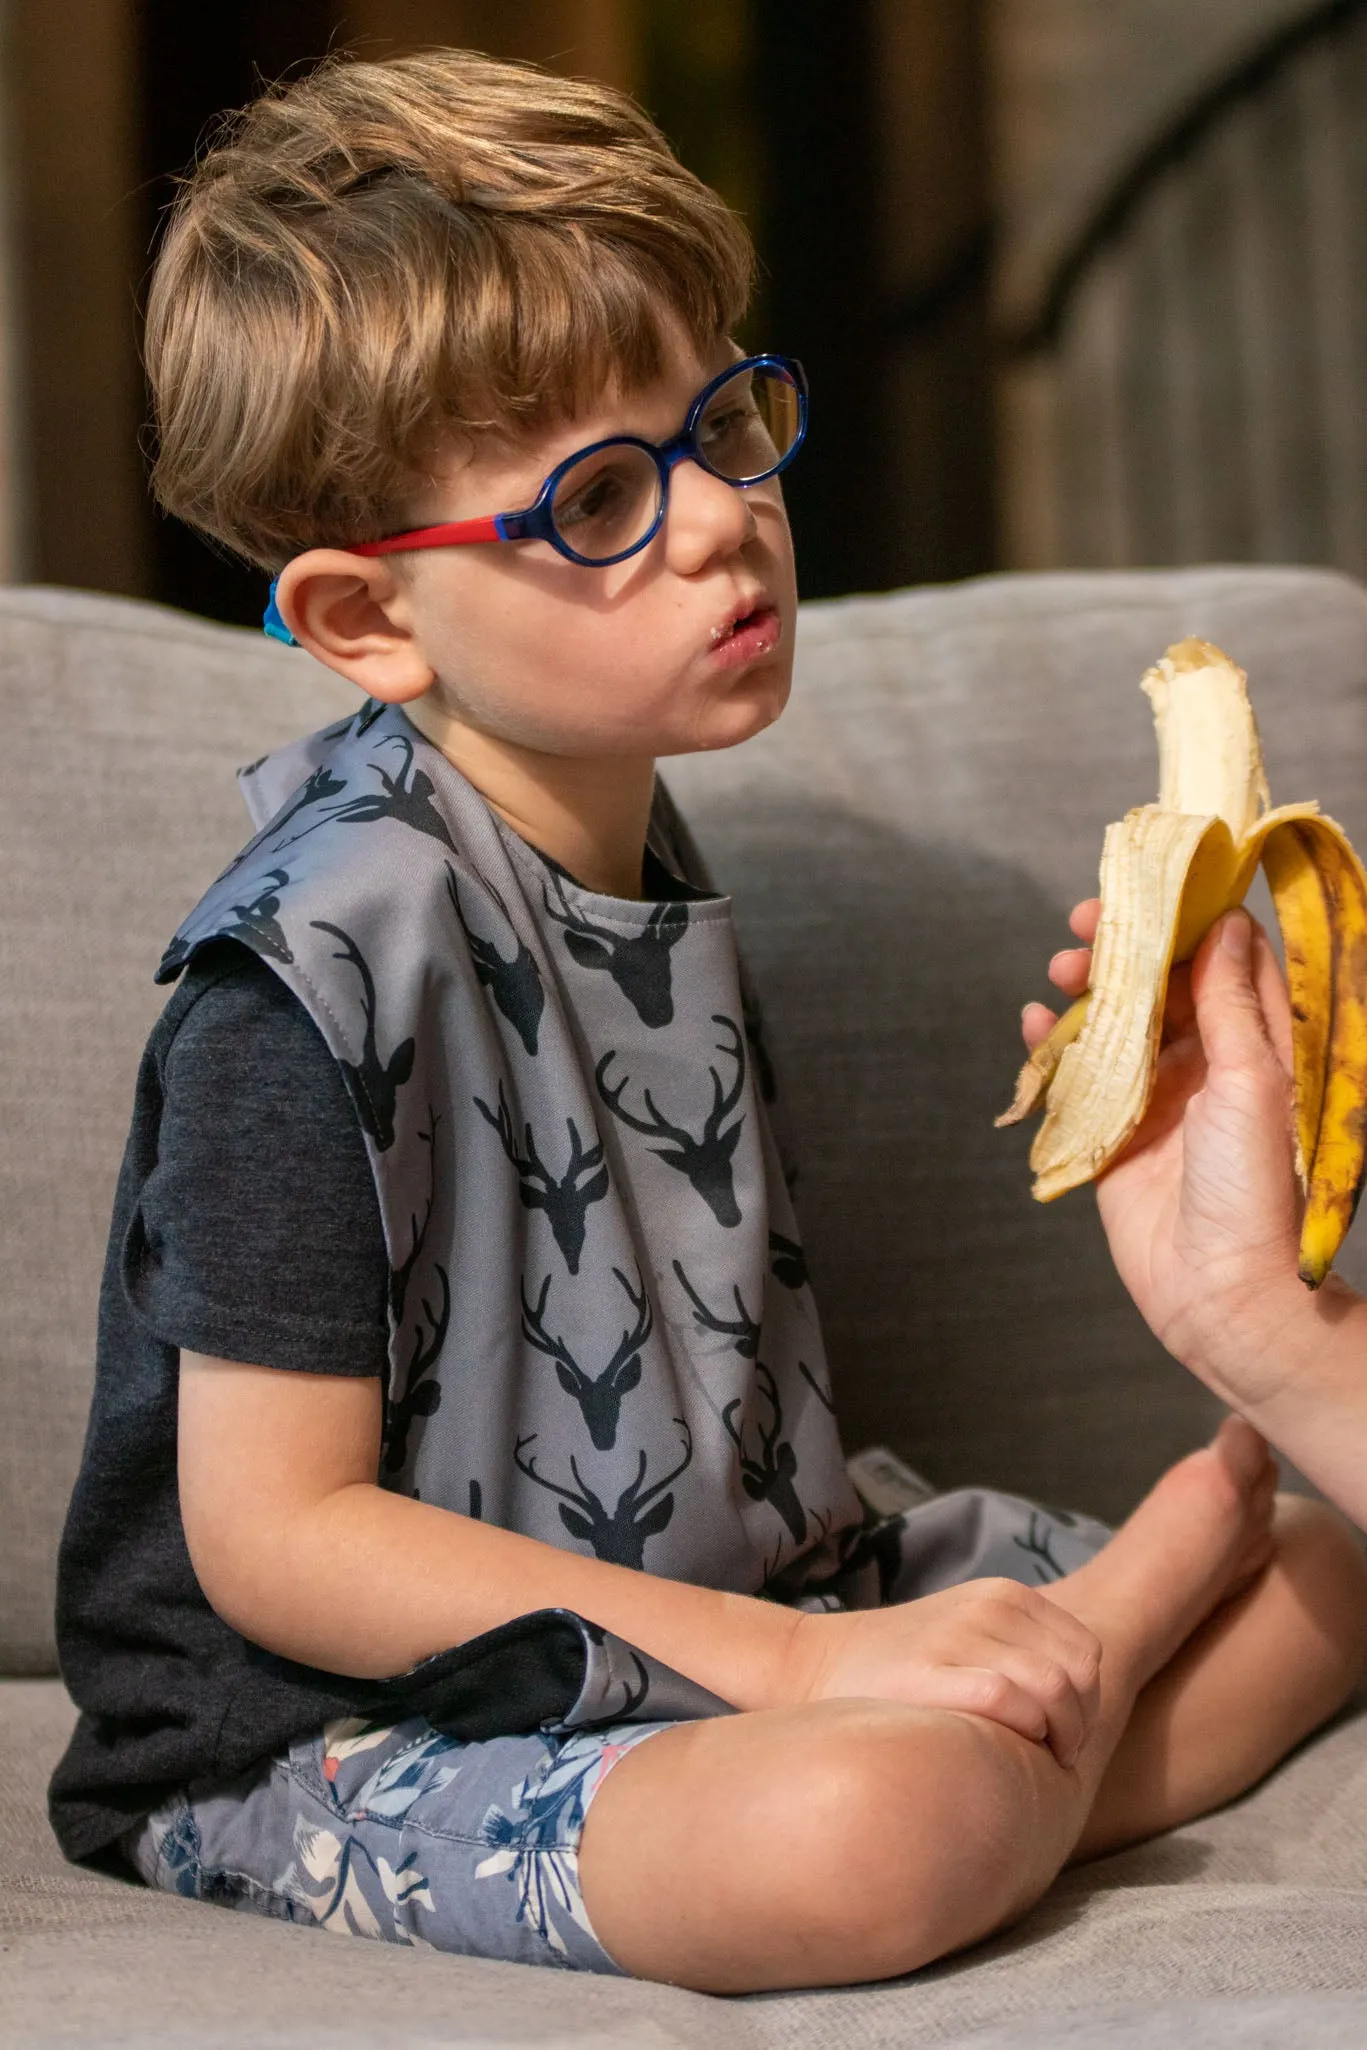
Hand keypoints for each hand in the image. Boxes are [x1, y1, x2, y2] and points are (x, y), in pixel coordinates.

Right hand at [779, 1578, 1101, 1766]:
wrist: (821, 1666)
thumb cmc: (907, 1669)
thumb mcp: (973, 1634)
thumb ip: (1025, 1651)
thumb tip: (1087, 1699)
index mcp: (1005, 1594)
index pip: (1087, 1651)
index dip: (1089, 1701)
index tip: (1063, 1734)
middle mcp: (988, 1607)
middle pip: (1079, 1675)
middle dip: (1079, 1725)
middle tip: (1055, 1756)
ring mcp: (958, 1636)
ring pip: (1054, 1690)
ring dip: (1058, 1738)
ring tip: (1035, 1763)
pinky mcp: (930, 1672)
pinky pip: (1009, 1701)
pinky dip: (1023, 1733)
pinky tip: (1004, 1756)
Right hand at [1023, 901, 1313, 1402]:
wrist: (1220, 1294)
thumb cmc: (1254, 1191)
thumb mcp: (1251, 1081)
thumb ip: (1229, 1005)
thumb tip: (1225, 925)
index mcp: (1256, 1044)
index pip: (1223, 958)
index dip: (1188, 915)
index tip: (1151, 885)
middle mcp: (1207, 1063)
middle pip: (1159, 982)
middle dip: (1124, 946)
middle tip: (1086, 925)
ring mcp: (1157, 1099)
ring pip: (1114, 1022)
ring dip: (1085, 990)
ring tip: (1059, 970)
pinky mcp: (1113, 1137)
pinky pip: (1077, 1080)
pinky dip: (1052, 1048)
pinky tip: (1032, 1024)